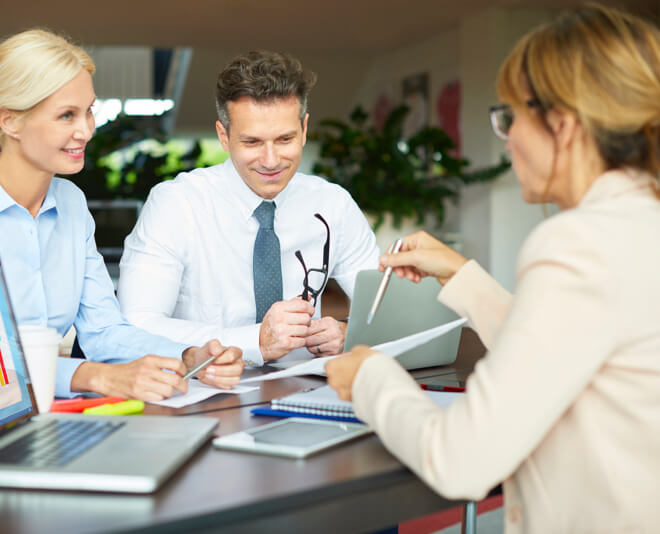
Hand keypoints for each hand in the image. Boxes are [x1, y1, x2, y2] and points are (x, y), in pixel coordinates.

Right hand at [72, 356, 188, 401]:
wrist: (108, 377)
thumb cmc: (128, 370)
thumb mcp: (145, 361)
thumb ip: (161, 365)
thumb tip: (180, 372)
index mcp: (151, 360)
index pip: (176, 364)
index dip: (184, 371)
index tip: (184, 375)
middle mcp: (147, 370)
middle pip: (175, 380)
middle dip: (183, 386)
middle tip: (183, 388)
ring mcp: (142, 383)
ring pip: (168, 391)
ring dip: (171, 393)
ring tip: (168, 392)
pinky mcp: (138, 394)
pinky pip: (158, 399)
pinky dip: (161, 398)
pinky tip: (157, 395)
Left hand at [183, 340, 243, 388]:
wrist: (200, 363)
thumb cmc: (207, 354)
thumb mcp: (208, 346)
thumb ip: (213, 345)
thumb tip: (218, 349)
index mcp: (236, 352)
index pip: (233, 355)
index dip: (222, 359)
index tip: (213, 360)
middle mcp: (238, 363)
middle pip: (237, 369)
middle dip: (221, 371)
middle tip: (209, 369)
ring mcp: (236, 374)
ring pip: (234, 379)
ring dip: (219, 378)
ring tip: (208, 374)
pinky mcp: (230, 382)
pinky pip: (228, 386)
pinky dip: (218, 383)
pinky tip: (211, 378)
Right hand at [259, 297, 313, 360]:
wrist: (260, 342)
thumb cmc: (271, 326)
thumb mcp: (279, 310)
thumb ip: (294, 303)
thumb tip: (309, 297)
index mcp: (279, 308)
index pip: (303, 305)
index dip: (310, 309)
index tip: (310, 312)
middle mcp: (280, 318)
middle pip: (306, 318)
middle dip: (307, 322)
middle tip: (301, 324)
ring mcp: (282, 331)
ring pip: (305, 330)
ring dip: (303, 333)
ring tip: (296, 332)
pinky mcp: (285, 343)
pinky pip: (302, 341)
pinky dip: (300, 341)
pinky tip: (294, 339)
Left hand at [304, 317, 346, 355]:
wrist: (346, 334)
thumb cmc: (332, 327)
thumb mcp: (323, 321)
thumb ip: (311, 324)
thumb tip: (298, 329)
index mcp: (328, 323)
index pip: (308, 330)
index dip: (303, 333)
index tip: (302, 334)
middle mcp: (333, 334)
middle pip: (309, 341)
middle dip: (306, 341)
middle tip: (307, 339)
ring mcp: (334, 344)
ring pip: (312, 349)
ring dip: (311, 347)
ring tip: (315, 343)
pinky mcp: (334, 353)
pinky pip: (318, 355)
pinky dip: (317, 352)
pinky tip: (321, 347)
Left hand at [325, 345, 377, 400]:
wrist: (381, 379)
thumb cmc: (369, 364)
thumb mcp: (359, 350)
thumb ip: (352, 355)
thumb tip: (354, 356)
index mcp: (331, 368)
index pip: (330, 365)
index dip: (341, 363)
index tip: (348, 361)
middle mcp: (334, 382)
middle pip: (336, 378)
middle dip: (345, 375)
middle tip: (357, 370)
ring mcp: (343, 394)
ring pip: (344, 389)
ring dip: (352, 385)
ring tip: (365, 379)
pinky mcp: (353, 402)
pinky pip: (353, 396)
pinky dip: (358, 392)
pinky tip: (367, 387)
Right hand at [380, 231, 467, 284]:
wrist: (458, 274)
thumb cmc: (444, 261)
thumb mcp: (416, 258)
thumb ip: (397, 259)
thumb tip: (383, 259)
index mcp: (417, 238)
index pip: (397, 246)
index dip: (389, 257)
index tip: (383, 266)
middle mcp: (420, 246)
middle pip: (400, 257)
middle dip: (399, 267)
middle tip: (400, 274)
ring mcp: (423, 257)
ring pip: (406, 266)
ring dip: (407, 273)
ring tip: (412, 277)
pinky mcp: (426, 267)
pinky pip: (413, 271)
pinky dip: (413, 276)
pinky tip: (418, 278)